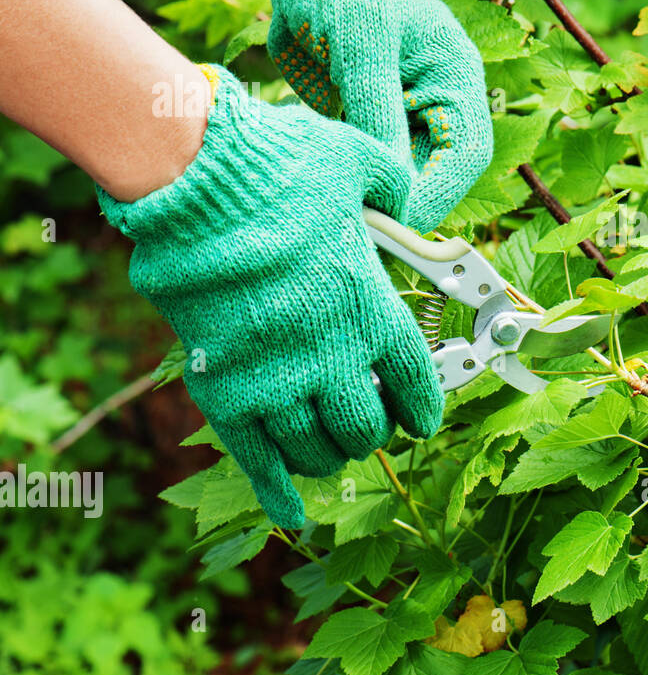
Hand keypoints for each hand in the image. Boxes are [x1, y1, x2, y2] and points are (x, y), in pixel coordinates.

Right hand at [97, 64, 441, 527]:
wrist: (196, 180)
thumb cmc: (280, 165)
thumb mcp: (357, 162)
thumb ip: (391, 185)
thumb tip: (403, 197)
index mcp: (370, 307)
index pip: (414, 380)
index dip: (423, 406)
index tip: (422, 418)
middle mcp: (331, 354)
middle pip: (364, 427)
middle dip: (370, 431)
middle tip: (364, 425)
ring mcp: (275, 377)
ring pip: (314, 450)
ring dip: (327, 456)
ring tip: (329, 452)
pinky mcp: (220, 387)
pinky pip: (255, 458)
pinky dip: (275, 490)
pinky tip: (292, 513)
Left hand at [245, 0, 491, 233]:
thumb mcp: (361, 41)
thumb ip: (377, 109)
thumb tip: (391, 181)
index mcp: (456, 77)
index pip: (464, 155)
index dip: (436, 193)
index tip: (395, 219)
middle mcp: (438, 101)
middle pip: (437, 173)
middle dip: (405, 201)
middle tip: (361, 224)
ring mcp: (403, 111)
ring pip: (401, 173)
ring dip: (376, 193)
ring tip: (340, 207)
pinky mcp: (368, 117)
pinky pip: (369, 159)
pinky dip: (352, 175)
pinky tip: (326, 182)